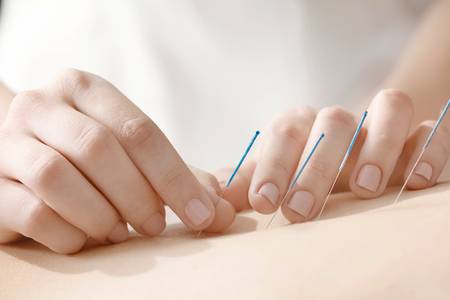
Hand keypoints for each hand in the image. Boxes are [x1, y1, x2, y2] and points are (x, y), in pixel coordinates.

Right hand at [0, 69, 233, 252]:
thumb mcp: (131, 154)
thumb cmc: (86, 156)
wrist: (17, 154)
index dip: (175, 177)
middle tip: (156, 226)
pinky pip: (31, 212)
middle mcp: (43, 106)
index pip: (138, 130)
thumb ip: (177, 178)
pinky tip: (85, 239)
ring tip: (118, 233)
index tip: (203, 215)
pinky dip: (68, 233)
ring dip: (100, 214)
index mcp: (85, 90)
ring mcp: (9, 141)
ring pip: (56, 176)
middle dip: (138, 195)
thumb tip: (223, 212)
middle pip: (98, 148)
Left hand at [215, 90, 449, 221]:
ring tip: (364, 189)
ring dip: (378, 144)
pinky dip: (429, 147)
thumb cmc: (302, 171)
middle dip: (315, 167)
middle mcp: (340, 121)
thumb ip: (245, 185)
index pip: (285, 134)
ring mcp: (381, 125)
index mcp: (302, 127)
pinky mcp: (418, 135)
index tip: (264, 203)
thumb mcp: (274, 177)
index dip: (272, 166)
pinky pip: (431, 129)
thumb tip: (212, 202)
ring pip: (389, 108)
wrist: (348, 153)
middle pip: (333, 123)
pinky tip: (415, 181)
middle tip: (302, 211)